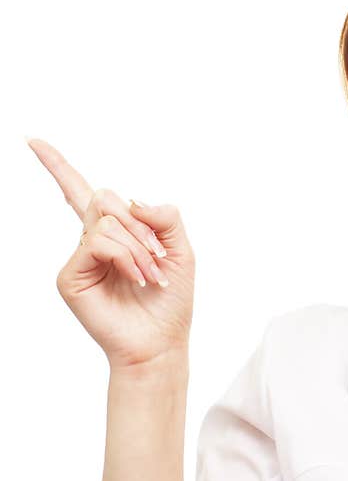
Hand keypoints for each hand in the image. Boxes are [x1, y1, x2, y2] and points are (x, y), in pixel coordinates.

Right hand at [27, 138, 195, 370]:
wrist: (161, 340)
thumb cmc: (171, 299)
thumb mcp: (181, 250)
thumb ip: (165, 217)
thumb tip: (132, 200)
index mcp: (117, 232)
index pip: (83, 193)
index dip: (58, 166)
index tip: (33, 140)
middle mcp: (94, 240)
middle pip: (107, 198)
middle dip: (141, 226)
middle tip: (159, 259)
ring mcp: (80, 257)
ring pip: (106, 221)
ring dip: (139, 247)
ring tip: (151, 276)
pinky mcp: (70, 275)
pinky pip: (99, 242)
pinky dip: (125, 256)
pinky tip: (137, 278)